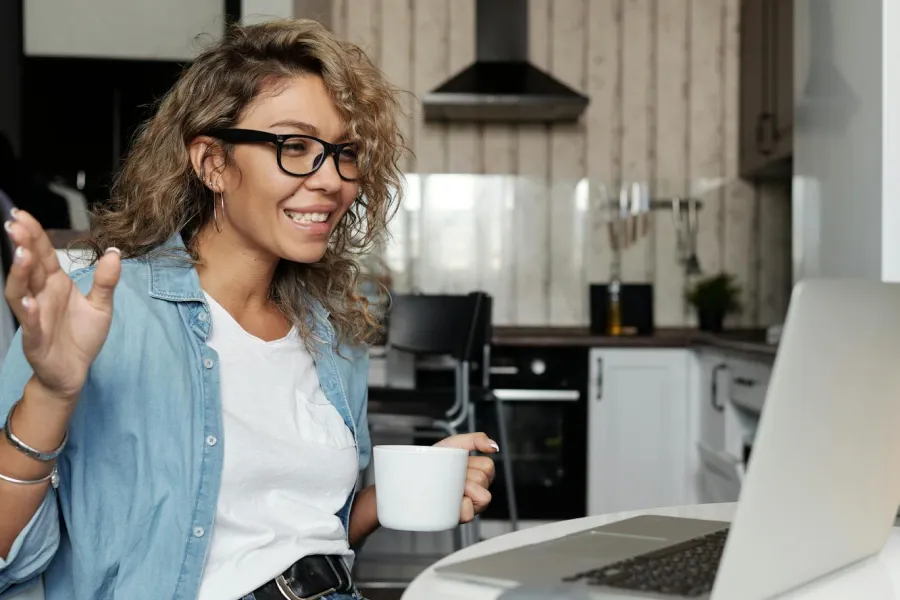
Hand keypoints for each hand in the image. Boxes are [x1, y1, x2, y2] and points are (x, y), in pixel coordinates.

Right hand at [4, 210, 120, 400]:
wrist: (74, 372)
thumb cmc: (82, 337)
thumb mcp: (101, 306)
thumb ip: (106, 281)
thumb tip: (115, 252)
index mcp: (55, 284)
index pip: (43, 255)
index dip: (35, 235)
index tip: (23, 215)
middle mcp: (41, 296)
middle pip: (29, 267)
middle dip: (22, 245)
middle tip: (16, 224)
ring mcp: (35, 316)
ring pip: (21, 291)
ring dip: (20, 273)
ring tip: (21, 255)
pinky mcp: (35, 339)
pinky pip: (29, 323)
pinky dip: (27, 311)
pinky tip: (27, 300)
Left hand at [434, 432, 498, 522]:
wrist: (411, 474)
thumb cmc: (434, 460)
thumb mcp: (454, 444)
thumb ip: (476, 439)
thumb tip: (494, 447)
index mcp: (479, 474)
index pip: (487, 466)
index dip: (472, 463)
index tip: (458, 463)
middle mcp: (477, 491)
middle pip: (483, 480)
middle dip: (465, 475)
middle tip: (451, 476)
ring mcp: (470, 505)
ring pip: (482, 497)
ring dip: (464, 489)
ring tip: (450, 487)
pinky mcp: (459, 518)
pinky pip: (470, 514)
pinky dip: (462, 507)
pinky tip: (451, 500)